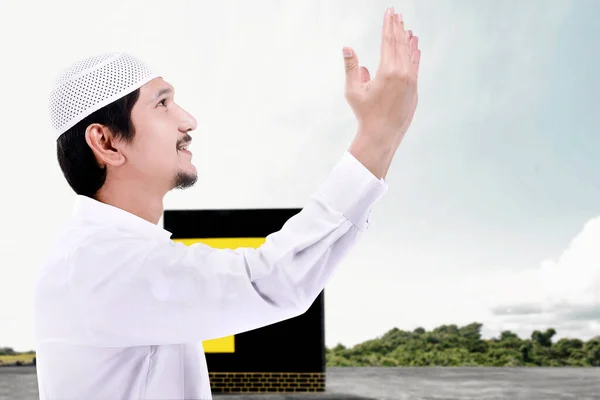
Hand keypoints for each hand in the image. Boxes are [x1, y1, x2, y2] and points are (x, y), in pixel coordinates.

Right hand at [343, 7, 420, 177]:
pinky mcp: (415, 90)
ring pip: (410, 54)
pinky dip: (414, 55)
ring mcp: (411, 81)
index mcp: (388, 71)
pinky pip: (415, 67)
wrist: (382, 135)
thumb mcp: (353, 91)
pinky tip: (415, 47)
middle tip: (397, 13)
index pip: (388, 41)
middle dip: (398, 27)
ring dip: (407, 40)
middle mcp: (403, 73)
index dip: (388, 25)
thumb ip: (351, 67)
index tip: (389, 12)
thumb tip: (347, 47)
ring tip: (407, 28)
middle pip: (400, 44)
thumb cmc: (365, 114)